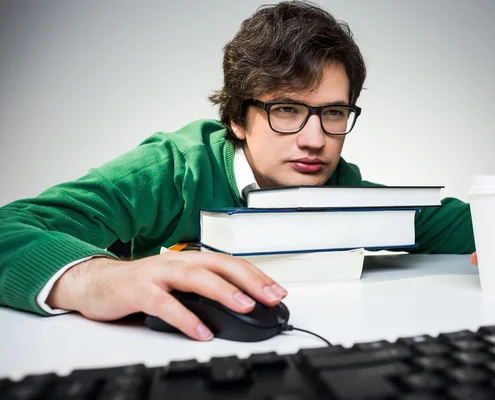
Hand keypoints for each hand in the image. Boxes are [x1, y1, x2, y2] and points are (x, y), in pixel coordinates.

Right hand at [47, 251, 287, 340]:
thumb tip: (241, 304)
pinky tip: (201, 331)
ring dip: (223, 291)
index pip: (231, 263)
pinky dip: (185, 318)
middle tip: (271, 297)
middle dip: (249, 280)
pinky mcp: (138, 291)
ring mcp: (158, 274)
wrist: (98, 282)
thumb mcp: (180, 283)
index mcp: (192, 260)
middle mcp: (178, 262)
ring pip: (195, 278)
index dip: (257, 275)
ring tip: (244, 306)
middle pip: (220, 265)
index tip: (278, 291)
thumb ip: (205, 290)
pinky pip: (165, 304)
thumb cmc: (144, 283)